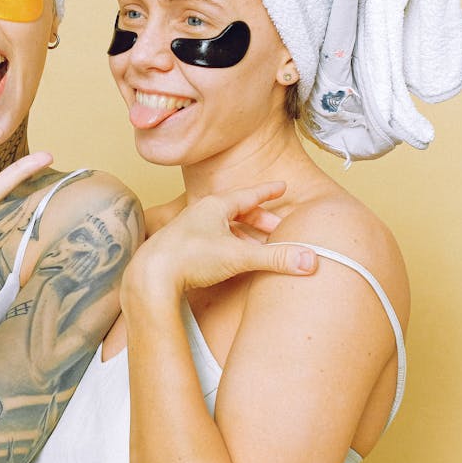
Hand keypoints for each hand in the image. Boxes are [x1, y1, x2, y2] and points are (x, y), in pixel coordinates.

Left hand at [124, 182, 315, 307]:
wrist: (150, 276)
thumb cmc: (190, 259)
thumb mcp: (239, 256)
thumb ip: (275, 258)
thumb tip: (311, 260)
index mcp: (215, 206)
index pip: (249, 195)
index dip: (268, 192)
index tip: (282, 186)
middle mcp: (200, 214)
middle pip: (236, 211)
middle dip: (259, 219)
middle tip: (277, 230)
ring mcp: (188, 230)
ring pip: (222, 227)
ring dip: (243, 235)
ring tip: (258, 247)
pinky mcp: (180, 248)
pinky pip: (210, 240)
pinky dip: (227, 245)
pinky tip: (230, 260)